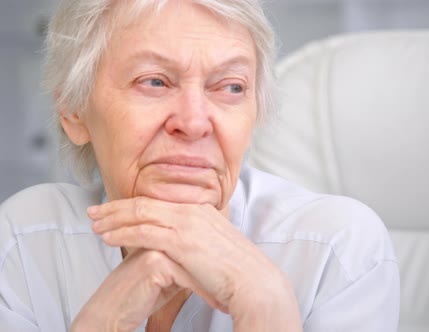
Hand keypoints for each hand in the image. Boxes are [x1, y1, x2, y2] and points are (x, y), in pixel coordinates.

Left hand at [89, 197, 301, 330]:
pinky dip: (121, 234)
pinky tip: (106, 238)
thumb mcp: (215, 247)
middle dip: (115, 207)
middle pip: (145, 202)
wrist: (253, 281)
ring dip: (113, 219)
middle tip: (93, 211)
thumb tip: (184, 246)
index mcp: (201, 209)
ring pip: (139, 214)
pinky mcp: (181, 240)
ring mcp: (187, 222)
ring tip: (94, 225)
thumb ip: (197, 240)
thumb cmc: (235, 272)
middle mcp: (192, 210)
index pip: (159, 201)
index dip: (133, 204)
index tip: (114, 209)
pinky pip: (142, 232)